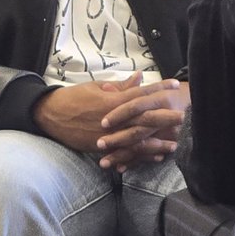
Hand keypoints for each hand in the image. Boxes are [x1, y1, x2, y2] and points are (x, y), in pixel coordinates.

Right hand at [32, 72, 182, 160]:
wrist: (49, 115)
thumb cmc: (74, 97)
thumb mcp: (97, 87)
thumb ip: (121, 87)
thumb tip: (139, 78)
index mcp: (112, 101)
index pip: (141, 94)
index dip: (159, 89)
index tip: (175, 86)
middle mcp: (112, 120)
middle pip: (144, 119)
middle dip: (166, 117)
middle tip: (185, 116)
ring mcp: (107, 136)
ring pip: (137, 140)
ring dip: (158, 142)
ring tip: (177, 142)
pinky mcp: (101, 148)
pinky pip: (125, 153)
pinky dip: (141, 155)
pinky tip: (156, 156)